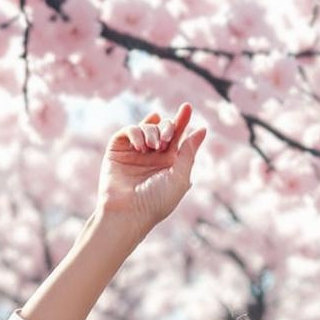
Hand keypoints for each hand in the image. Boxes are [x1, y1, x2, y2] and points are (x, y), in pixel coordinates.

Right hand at [94, 105, 205, 228]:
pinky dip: (136, 132)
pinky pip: (129, 130)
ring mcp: (135, 152)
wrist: (128, 212)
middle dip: (168, 126)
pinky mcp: (117, 150)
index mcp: (170, 162)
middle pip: (163, 127)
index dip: (182, 119)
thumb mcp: (180, 176)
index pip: (178, 135)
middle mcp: (153, 155)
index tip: (187, 107)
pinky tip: (140, 147)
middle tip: (166, 140)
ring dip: (152, 131)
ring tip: (153, 147)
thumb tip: (202, 129)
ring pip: (147, 126)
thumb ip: (189, 151)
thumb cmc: (157, 200)